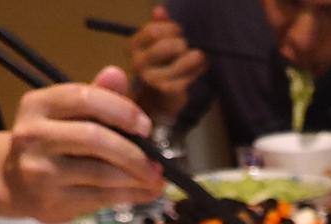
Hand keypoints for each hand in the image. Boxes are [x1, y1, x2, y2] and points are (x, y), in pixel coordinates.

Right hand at [2, 67, 163, 223]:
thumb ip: (94, 96)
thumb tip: (118, 74)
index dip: (121, 110)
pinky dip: (128, 196)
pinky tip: (143, 193)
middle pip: (94, 138)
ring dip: (135, 178)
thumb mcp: (65, 114)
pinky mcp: (51, 202)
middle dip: (133, 152)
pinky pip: (99, 198)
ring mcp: (41, 171)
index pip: (84, 98)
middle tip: (156, 162)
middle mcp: (34, 135)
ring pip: (100, 173)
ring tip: (154, 180)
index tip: (145, 126)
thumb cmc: (49, 143)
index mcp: (38, 104)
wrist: (12, 182)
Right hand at [129, 4, 206, 122]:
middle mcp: (138, 64)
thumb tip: (159, 10)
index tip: (178, 32)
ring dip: (194, 56)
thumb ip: (157, 26)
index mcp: (133, 48)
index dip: (171, 28)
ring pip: (182, 57)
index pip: (153, 30)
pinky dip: (197, 70)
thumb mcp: (154, 46)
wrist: (157, 105)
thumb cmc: (159, 70)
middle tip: (185, 49)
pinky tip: (197, 71)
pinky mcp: (168, 91)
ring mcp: (152, 79)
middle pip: (168, 44)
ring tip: (196, 59)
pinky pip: (190, 73)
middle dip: (182, 44)